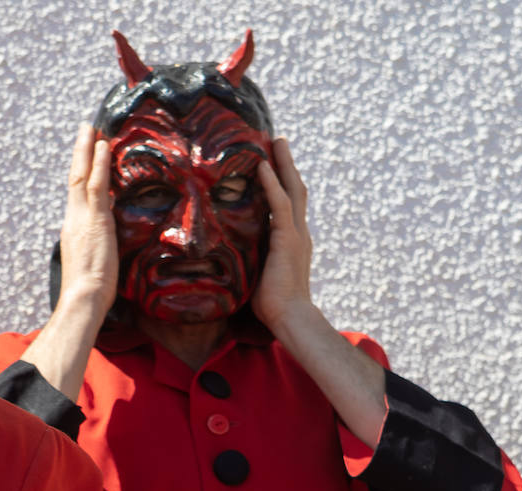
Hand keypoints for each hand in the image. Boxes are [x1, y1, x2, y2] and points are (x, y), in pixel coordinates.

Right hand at [56, 122, 117, 323]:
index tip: (86, 155)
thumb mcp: (93, 264)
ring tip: (92, 128)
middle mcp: (73, 219)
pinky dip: (99, 164)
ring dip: (88, 149)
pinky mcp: (95, 220)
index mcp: (73, 228)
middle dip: (80, 153)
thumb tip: (105, 244)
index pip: (77, 194)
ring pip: (83, 176)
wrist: (84, 298)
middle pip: (75, 178)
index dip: (81, 172)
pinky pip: (97, 185)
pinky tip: (104, 146)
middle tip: (86, 129)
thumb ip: (97, 248)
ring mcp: (83, 217)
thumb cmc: (89, 291)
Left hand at [252, 138, 316, 329]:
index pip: (289, 204)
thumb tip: (222, 253)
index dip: (282, 183)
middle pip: (296, 190)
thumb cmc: (270, 305)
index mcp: (292, 241)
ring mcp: (296, 235)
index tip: (272, 164)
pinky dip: (272, 184)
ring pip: (292, 190)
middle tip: (278, 142)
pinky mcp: (288, 240)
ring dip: (283, 164)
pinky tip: (263, 166)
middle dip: (287, 165)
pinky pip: (281, 206)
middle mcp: (299, 233)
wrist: (289, 318)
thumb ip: (247, 257)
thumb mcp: (256, 273)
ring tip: (275, 142)